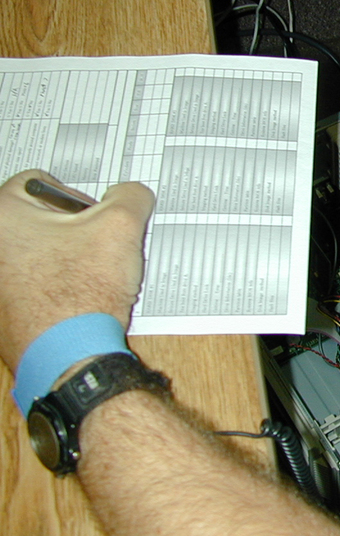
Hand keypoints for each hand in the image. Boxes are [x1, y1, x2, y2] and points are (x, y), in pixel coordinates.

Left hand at [0, 170, 154, 373]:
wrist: (68, 353)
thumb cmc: (81, 292)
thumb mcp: (121, 227)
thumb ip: (130, 196)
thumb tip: (131, 194)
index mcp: (3, 215)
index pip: (42, 182)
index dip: (77, 198)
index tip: (92, 221)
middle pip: (42, 218)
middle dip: (75, 231)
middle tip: (95, 250)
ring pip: (42, 251)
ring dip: (69, 258)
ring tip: (90, 278)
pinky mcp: (5, 306)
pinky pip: (37, 282)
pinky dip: (58, 285)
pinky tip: (79, 299)